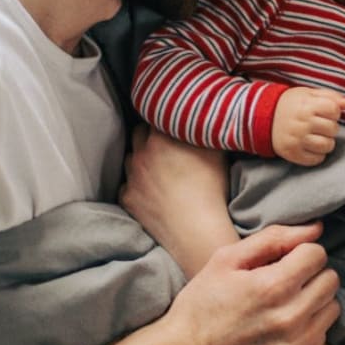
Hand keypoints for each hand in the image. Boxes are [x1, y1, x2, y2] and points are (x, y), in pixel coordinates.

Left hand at [121, 127, 235, 273]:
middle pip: (139, 133)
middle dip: (150, 135)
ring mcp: (131, 177)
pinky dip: (137, 185)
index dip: (166, 116)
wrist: (196, 230)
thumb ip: (205, 129)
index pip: (156, 113)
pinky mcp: (127, 198)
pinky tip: (152, 192)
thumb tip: (203, 117)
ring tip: (160, 169)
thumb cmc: (211, 189)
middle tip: (167, 144)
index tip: (174, 121)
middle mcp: (141, 153)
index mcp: (161, 137)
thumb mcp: (216, 151)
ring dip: (141, 159)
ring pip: (131, 158)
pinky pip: (127, 185)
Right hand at [163, 223, 341, 344]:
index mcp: (273, 286)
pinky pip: (321, 337)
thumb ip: (273, 239)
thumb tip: (315, 229)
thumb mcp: (225, 260)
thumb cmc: (200, 306)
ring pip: (330, 309)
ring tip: (284, 305)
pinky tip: (280, 329)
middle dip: (310, 275)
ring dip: (313, 302)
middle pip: (330, 280)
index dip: (299, 252)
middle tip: (285, 281)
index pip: (317, 255)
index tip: (283, 261)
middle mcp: (290, 318)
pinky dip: (307, 329)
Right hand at [272, 87, 344, 165]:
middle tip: (319, 125)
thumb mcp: (308, 94)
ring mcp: (297, 140)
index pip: (334, 111)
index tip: (325, 113)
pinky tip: (311, 146)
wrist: (264, 118)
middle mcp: (302, 123)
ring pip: (327, 146)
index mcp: (307, 105)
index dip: (333, 112)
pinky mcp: (293, 153)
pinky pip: (316, 160)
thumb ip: (330, 96)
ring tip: (318, 137)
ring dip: (326, 142)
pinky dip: (318, 154)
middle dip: (330, 127)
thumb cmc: (290, 104)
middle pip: (333, 129)